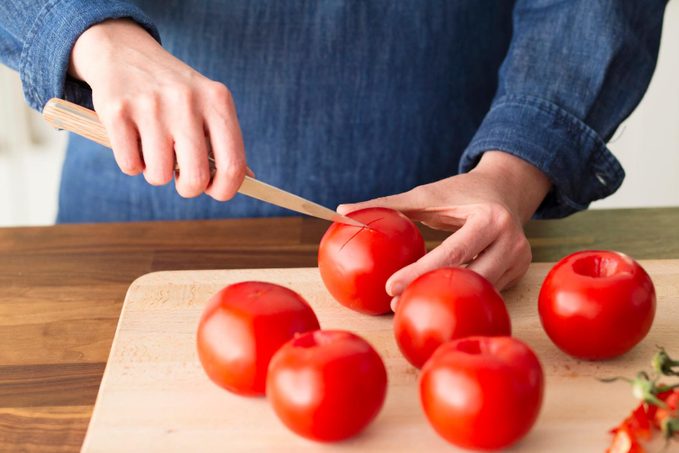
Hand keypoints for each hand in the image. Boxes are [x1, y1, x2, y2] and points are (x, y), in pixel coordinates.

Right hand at [69, 19, 248, 199]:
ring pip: (159, 175)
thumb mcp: (207, 104)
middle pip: (196, 177)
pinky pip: (130, 165)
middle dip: (188, 188)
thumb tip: (247, 180)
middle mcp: (187, 100)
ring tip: (155, 152)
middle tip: (181, 177)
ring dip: (156, 174)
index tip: (214, 190)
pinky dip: (132, 164)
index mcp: (217, 100)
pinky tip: (134, 142)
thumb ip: (226, 142)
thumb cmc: (174, 91)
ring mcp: (150, 105)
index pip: (233, 164)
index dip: (225, 189)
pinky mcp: (116, 110)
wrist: (123, 50)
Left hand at [337, 151, 550, 310]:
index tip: (389, 287)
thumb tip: (342, 211)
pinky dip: (462, 294)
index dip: (420, 272)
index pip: (451, 253)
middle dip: (431, 290)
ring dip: (447, 297)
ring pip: (479, 289)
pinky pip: (487, 289)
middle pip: (468, 278)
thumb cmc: (459, 192)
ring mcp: (520, 259)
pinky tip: (438, 300)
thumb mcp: (426, 194)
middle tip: (394, 302)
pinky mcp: (520, 271)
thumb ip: (387, 204)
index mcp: (490, 219)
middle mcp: (512, 241)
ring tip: (409, 303)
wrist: (506, 189)